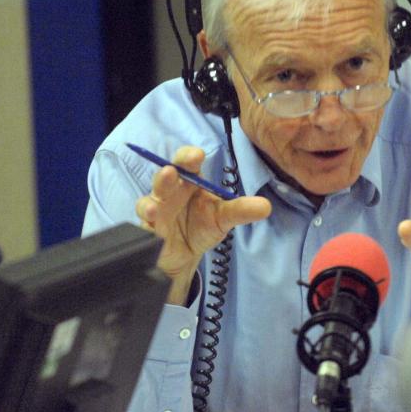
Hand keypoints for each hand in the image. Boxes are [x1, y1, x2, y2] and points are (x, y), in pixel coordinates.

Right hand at [135, 146, 270, 303]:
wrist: (186, 256)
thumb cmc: (202, 226)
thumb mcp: (224, 218)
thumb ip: (242, 210)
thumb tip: (266, 206)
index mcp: (189, 182)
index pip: (187, 163)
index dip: (189, 157)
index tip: (197, 155)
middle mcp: (170, 193)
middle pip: (164, 178)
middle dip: (166, 174)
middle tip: (172, 171)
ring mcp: (156, 212)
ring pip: (148, 203)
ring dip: (149, 205)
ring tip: (155, 209)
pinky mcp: (149, 233)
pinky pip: (143, 229)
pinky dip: (146, 231)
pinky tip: (151, 229)